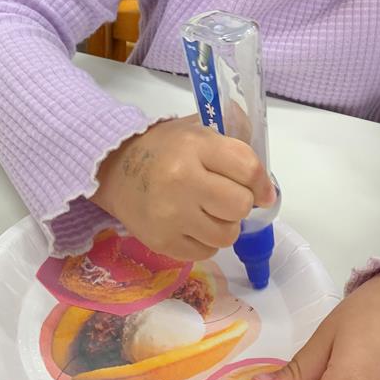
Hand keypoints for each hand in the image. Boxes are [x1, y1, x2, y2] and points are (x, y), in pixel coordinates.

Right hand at [90, 116, 275, 259]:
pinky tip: (193, 224)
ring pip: (227, 234)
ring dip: (225, 224)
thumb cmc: (164, 148)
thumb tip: (266, 175)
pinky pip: (206, 252)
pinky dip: (206, 240)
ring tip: (209, 211)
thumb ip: (235, 135)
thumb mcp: (197, 128)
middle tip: (228, 197)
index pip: (248, 169)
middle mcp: (182, 180)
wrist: (114, 169)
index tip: (262, 191)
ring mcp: (170, 215)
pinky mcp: (162, 241)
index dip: (262, 183)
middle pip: (240, 205)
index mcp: (195, 146)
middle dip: (241, 203)